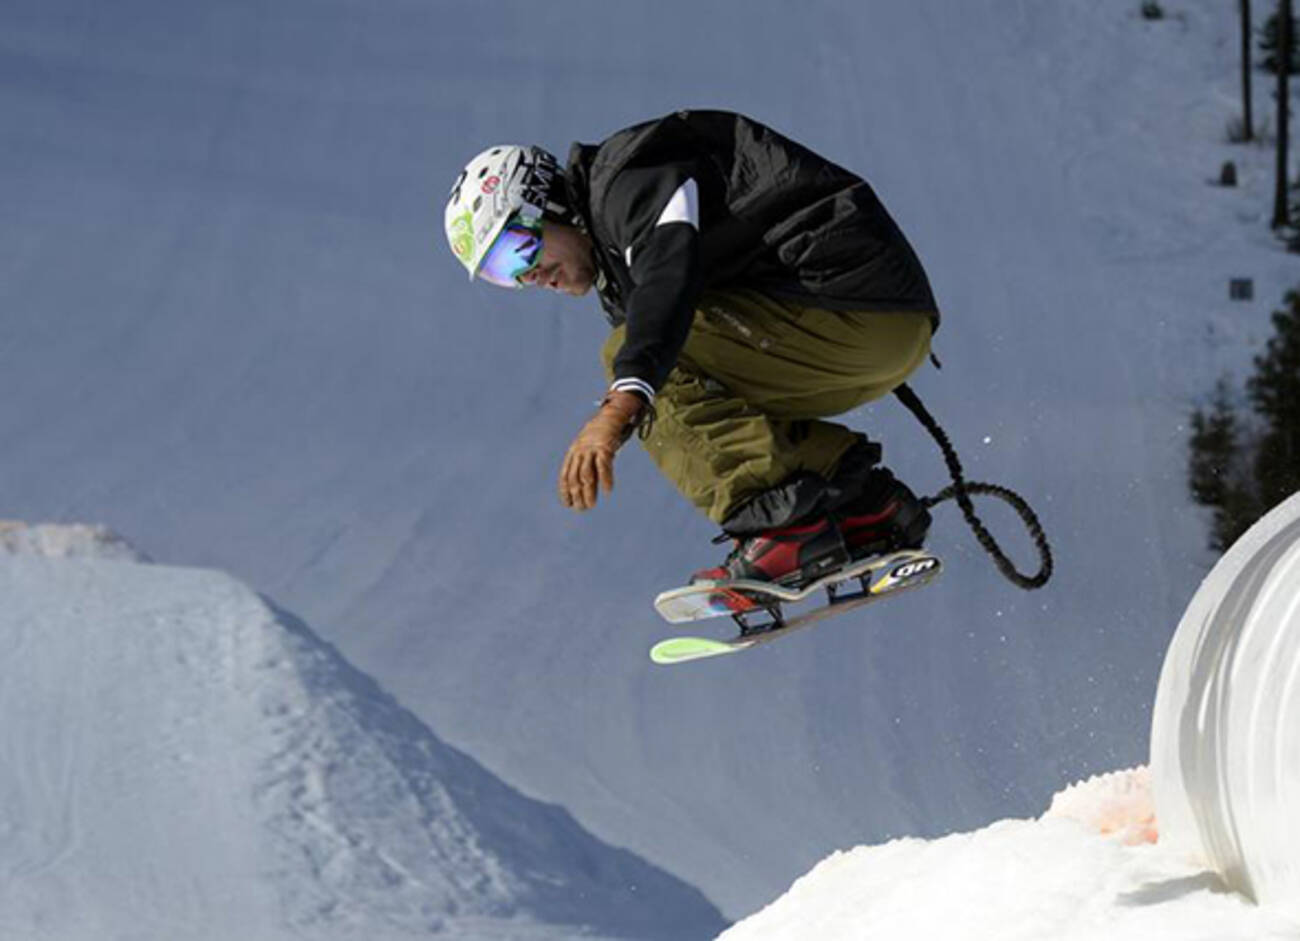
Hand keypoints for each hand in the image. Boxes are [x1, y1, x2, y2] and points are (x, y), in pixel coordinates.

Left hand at [559, 391, 645, 511]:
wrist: (610, 416)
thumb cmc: (600, 436)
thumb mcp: (589, 449)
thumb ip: (587, 465)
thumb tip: (586, 487)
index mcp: (573, 453)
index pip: (565, 475)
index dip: (565, 490)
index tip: (567, 504)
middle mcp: (579, 452)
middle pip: (575, 477)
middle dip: (576, 495)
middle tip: (580, 509)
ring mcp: (591, 449)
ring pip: (587, 475)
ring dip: (588, 492)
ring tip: (591, 505)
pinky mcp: (605, 447)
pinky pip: (604, 466)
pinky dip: (605, 479)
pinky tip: (607, 491)